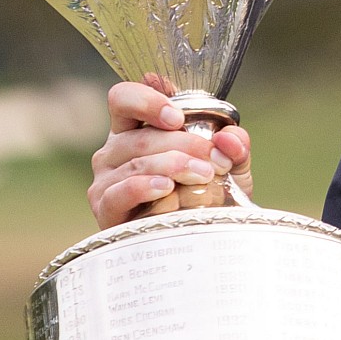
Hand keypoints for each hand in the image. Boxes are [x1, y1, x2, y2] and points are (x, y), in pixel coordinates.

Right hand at [88, 74, 250, 227]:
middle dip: (183, 143)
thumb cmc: (206, 197)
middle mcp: (114, 151)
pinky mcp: (106, 208)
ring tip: (204, 174)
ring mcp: (106, 179)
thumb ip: (234, 146)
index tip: (178, 117)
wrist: (199, 241)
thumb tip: (231, 138)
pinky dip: (145, 187)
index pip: (124, 98)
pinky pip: (121, 191)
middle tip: (213, 158)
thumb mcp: (228, 167)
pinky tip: (166, 188)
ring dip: (174, 165)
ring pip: (136, 162)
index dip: (147, 100)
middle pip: (140, 136)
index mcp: (134, 129)